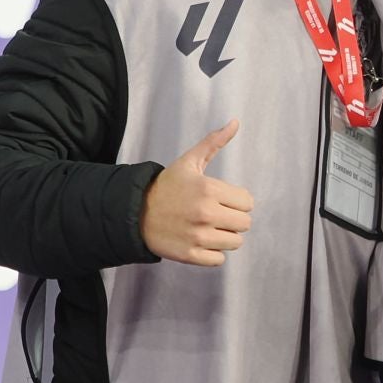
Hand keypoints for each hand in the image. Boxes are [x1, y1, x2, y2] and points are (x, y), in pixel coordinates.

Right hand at [140, 120, 254, 266]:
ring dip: (225, 236)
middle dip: (233, 218)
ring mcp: (198, 237)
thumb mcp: (189, 162)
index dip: (237, 200)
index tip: (222, 199)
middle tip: (216, 214)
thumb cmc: (167, 186)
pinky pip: (219, 260)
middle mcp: (205, 214)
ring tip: (208, 227)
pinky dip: (213, 253)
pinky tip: (200, 241)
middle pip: (245, 224)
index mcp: (208, 189)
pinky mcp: (190, 256)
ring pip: (235, 243)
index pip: (248, 202)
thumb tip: (236, 122)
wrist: (135, 212)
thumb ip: (214, 143)